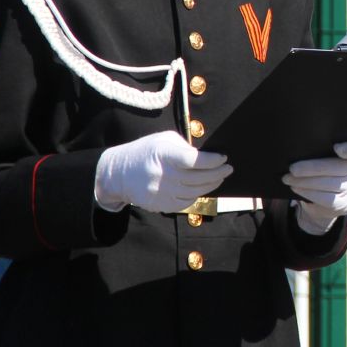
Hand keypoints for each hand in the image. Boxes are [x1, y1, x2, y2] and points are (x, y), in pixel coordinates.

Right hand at [94, 130, 231, 213]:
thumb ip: (184, 148)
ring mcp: (161, 192)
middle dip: (218, 173)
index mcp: (163, 154)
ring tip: (220, 177)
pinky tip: (203, 187)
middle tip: (228, 169)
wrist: (118, 174)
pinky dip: (198, 195)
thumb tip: (208, 157)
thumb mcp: (162, 141)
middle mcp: (162, 174)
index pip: (193, 160)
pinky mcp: (161, 205)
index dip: (211, 161)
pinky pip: (187, 202)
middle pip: (198, 178)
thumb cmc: (145, 152)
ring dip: (211, 185)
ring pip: (195, 192)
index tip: (223, 158)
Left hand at [284, 140, 346, 234]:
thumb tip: (301, 149)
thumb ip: (325, 151)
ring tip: (289, 178)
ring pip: (330, 184)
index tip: (336, 148)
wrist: (329, 201)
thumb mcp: (332, 158)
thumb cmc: (328, 171)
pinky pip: (325, 199)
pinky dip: (308, 192)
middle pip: (339, 168)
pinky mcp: (346, 205)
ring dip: (305, 181)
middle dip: (312, 168)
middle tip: (292, 168)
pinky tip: (296, 188)